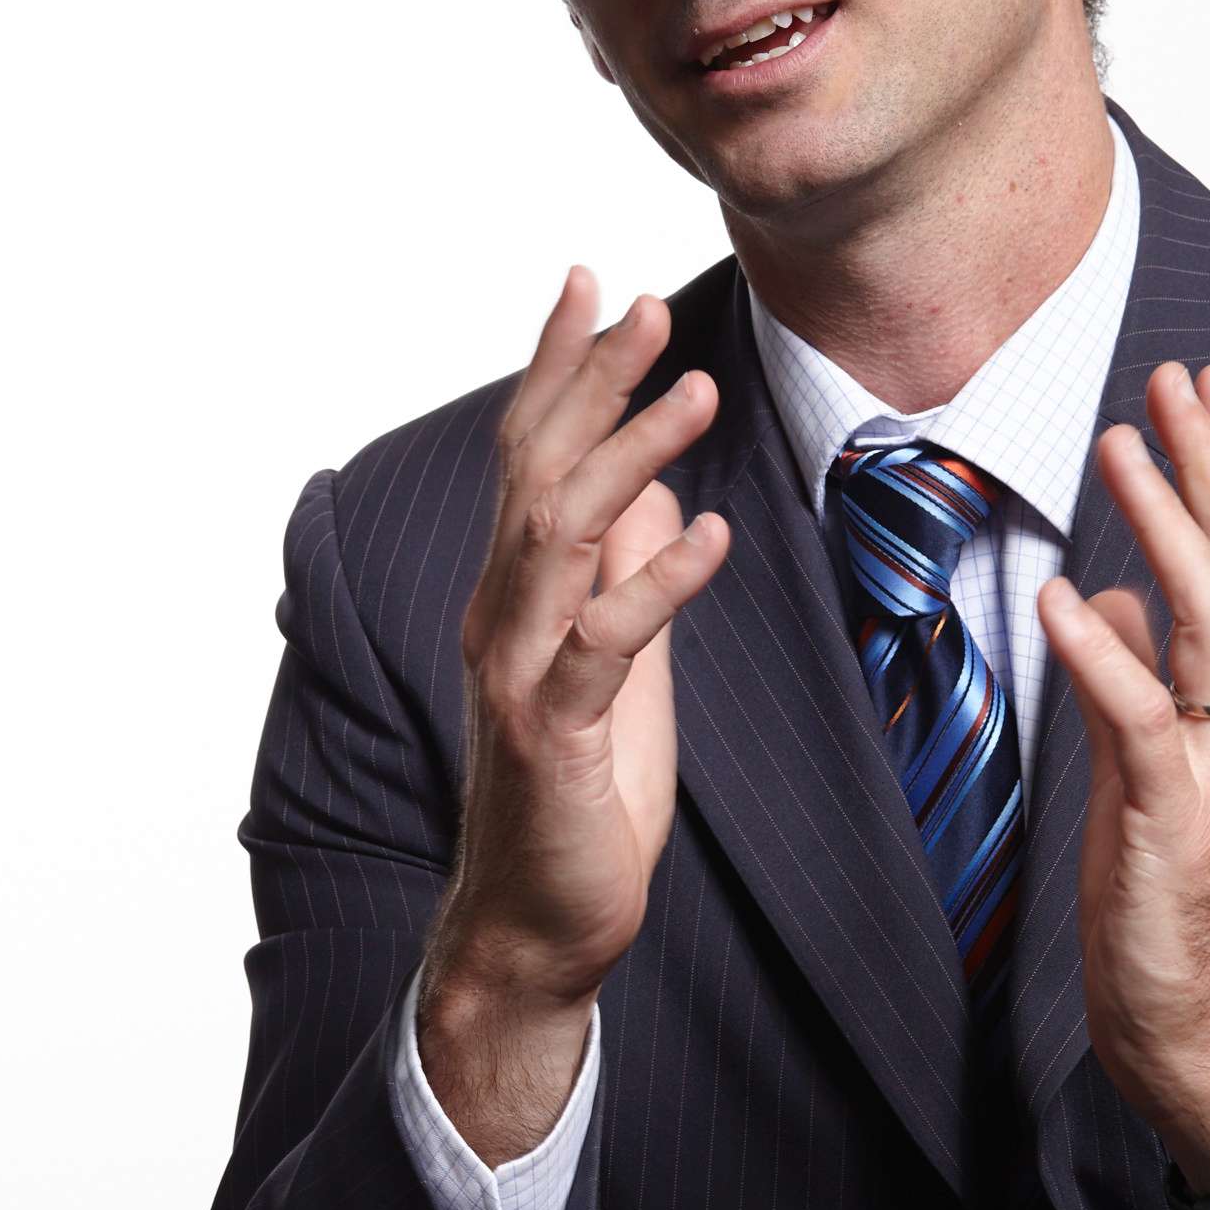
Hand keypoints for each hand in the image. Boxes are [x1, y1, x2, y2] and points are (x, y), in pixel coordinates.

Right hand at [437, 266, 729, 1011]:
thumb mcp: (613, 663)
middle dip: (589, 381)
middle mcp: (500, 614)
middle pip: (536, 469)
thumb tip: (649, 491)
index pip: (529, 453)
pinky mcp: (554, 733)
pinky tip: (709, 533)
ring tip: (697, 392)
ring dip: (630, 455)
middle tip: (643, 305)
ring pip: (561, 534)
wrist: (533, 923)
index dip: (559, 366)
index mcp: (515, 590)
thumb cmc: (578, 792)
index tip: (594, 285)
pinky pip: (603, 641)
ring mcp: (519, 671)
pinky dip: (658, 581)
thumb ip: (618, 575)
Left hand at [1036, 361, 1209, 1186]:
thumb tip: (1112, 599)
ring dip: (1163, 526)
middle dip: (1208, 468)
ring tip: (1119, 444)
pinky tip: (1065, 593)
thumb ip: (1139, 685)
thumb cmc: (1174, 911)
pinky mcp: (1172, 824)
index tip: (1200, 391)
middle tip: (1174, 377)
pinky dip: (1103, 652)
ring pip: (1208, 623)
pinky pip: (1142, 721)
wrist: (1208, 1038)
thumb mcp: (1149, 777)